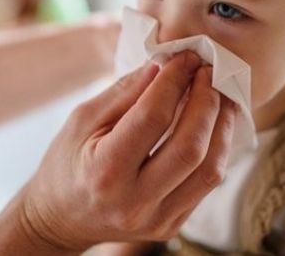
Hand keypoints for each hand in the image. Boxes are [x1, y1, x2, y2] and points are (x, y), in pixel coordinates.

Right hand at [0, 51, 236, 254]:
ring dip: (221, 125)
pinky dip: (216, 148)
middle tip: (208, 72)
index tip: (186, 58)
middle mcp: (134, 202)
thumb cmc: (67, 163)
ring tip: (220, 95)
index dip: (174, 82)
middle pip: (190, 147)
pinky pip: (207, 184)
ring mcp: (157, 219)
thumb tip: (163, 66)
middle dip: (207, 101)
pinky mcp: (172, 225)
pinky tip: (214, 124)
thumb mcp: (82, 121)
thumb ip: (123, 93)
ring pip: (209, 169)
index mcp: (105, 172)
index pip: (153, 118)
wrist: (62, 218)